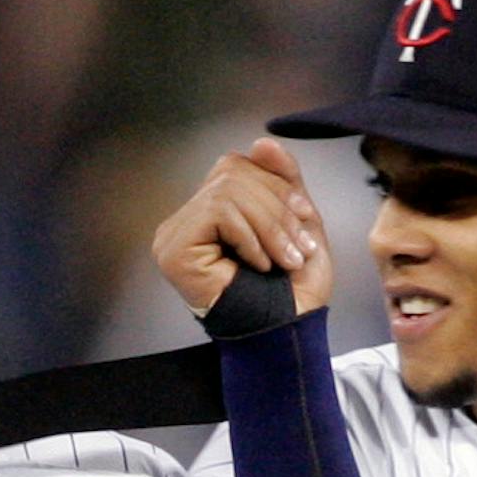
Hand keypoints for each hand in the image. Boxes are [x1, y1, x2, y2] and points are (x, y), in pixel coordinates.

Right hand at [153, 136, 330, 318]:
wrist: (286, 335)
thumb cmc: (291, 293)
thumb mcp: (295, 223)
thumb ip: (281, 180)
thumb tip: (261, 140)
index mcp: (211, 212)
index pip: (235, 167)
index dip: (273, 183)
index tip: (303, 217)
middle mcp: (188, 220)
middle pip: (232, 173)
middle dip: (275, 206)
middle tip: (299, 246)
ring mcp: (176, 234)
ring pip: (227, 190)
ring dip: (268, 225)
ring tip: (286, 259)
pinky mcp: (173, 248)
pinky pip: (217, 211)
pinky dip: (248, 236)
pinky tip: (259, 265)